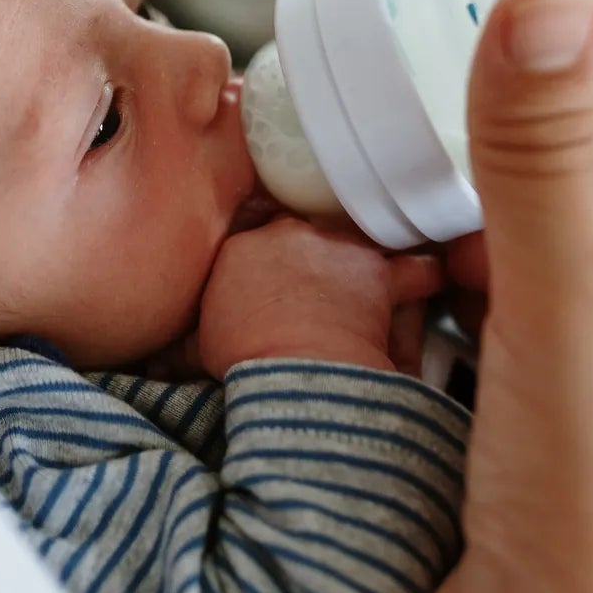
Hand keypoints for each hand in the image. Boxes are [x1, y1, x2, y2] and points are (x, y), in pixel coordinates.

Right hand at [193, 216, 441, 377]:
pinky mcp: (378, 272)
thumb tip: (155, 363)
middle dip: (311, 247)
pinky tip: (437, 275)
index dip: (265, 253)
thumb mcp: (197, 350)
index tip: (270, 269)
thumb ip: (180, 347)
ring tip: (374, 265)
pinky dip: (426, 272)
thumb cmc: (243, 357)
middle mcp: (288, 234)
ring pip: (357, 238)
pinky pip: (414, 266)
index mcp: (240, 248)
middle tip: (316, 270)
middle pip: (304, 228)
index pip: (252, 234)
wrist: (292, 365)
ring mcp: (336, 247)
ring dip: (365, 252)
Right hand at [447, 158, 592, 485]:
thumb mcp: (571, 304)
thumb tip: (546, 9)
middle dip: (568, 175)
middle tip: (483, 151)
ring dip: (516, 245)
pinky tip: (432, 310)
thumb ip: (545, 154)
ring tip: (439, 234)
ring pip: (591, 280)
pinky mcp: (579, 451)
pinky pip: (542, 344)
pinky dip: (492, 313)